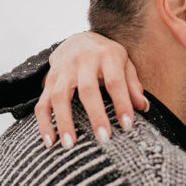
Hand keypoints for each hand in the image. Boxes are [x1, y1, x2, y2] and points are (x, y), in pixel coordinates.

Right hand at [34, 31, 148, 148]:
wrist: (78, 40)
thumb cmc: (107, 58)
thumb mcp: (124, 64)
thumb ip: (132, 85)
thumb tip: (143, 107)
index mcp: (106, 55)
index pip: (115, 81)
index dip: (121, 103)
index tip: (127, 125)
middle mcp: (82, 60)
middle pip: (87, 89)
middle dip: (95, 115)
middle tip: (103, 139)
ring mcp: (62, 69)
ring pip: (59, 96)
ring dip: (64, 122)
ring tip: (70, 145)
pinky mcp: (49, 79)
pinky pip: (42, 102)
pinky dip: (44, 123)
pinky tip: (49, 141)